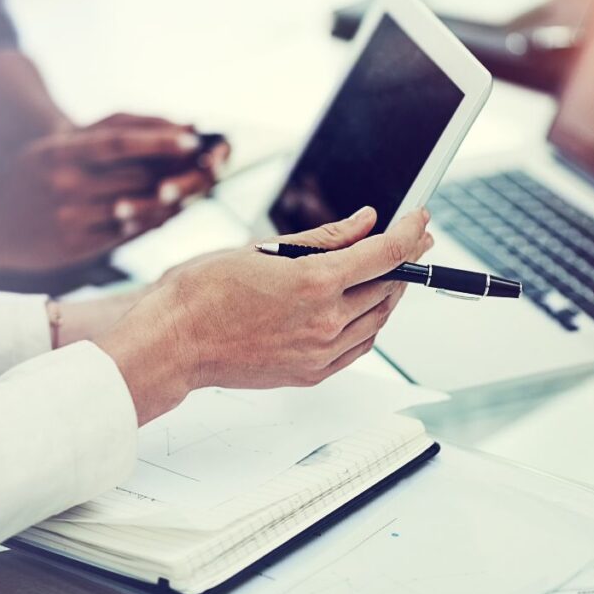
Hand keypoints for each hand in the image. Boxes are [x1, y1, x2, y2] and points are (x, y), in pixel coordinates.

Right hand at [0, 114, 226, 271]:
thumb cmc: (29, 179)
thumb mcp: (53, 148)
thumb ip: (101, 137)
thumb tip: (165, 127)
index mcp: (59, 153)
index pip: (117, 140)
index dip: (158, 138)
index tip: (193, 136)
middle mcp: (66, 185)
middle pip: (136, 176)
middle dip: (177, 170)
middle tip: (211, 164)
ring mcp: (72, 218)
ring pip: (137, 207)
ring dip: (172, 199)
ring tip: (198, 188)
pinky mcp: (78, 247)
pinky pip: (127, 234)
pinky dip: (153, 221)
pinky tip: (171, 212)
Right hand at [97, 206, 432, 423]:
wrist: (174, 342)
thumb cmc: (203, 292)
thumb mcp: (265, 249)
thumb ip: (325, 237)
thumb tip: (365, 222)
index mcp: (314, 282)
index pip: (386, 254)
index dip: (410, 232)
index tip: (419, 219)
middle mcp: (324, 321)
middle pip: (389, 287)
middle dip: (404, 260)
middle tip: (408, 241)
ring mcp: (319, 352)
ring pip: (378, 320)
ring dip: (388, 292)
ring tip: (382, 272)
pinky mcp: (311, 373)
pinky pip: (359, 347)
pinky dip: (368, 323)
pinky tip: (361, 307)